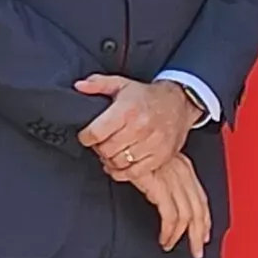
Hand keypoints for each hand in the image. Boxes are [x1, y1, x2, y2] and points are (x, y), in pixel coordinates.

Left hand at [76, 75, 199, 176]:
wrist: (178, 103)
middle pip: (107, 149)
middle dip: (97, 148)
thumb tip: (79, 87)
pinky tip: (119, 165)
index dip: (86, 137)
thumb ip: (97, 84)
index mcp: (127, 110)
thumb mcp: (121, 84)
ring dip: (109, 160)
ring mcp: (152, 144)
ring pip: (120, 162)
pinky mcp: (161, 156)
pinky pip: (136, 173)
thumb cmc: (146, 96)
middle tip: (98, 144)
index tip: (85, 136)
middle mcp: (140, 128)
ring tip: (109, 152)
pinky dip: (123, 172)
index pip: (97, 132)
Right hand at [127, 152, 211, 257]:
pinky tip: (164, 238)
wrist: (122, 132)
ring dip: (181, 235)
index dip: (204, 218)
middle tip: (197, 248)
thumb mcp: (153, 158)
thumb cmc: (131, 142)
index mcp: (183, 165)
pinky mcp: (159, 186)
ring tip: (172, 244)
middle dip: (199, 232)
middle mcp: (182, 172)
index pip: (200, 197)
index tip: (204, 232)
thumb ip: (162, 174)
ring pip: (187, 216)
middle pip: (198, 209)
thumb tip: (163, 193)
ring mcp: (172, 179)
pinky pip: (170, 216)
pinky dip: (169, 231)